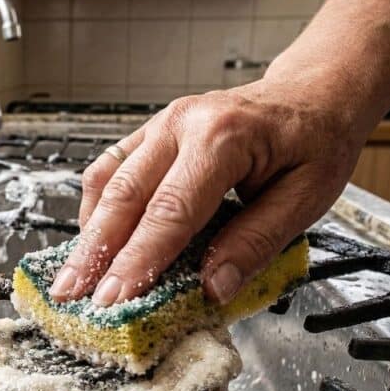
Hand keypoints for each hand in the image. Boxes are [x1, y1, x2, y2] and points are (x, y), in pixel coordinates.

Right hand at [48, 75, 373, 305]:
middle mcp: (183, 123)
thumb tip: (213, 287)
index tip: (115, 297)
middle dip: (96, 251)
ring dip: (88, 232)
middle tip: (73, 294)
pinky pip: (112, 167)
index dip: (139, 259)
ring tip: (73, 276)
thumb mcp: (308, 197)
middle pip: (125, 195)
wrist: (314, 93)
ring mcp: (162, 123)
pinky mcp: (153, 132)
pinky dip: (97, 207)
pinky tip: (93, 239)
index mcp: (224, 137)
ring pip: (109, 180)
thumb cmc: (316, 141)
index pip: (170, 210)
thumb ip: (257, 242)